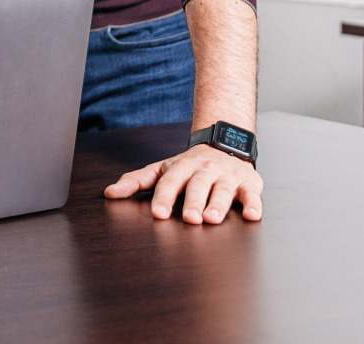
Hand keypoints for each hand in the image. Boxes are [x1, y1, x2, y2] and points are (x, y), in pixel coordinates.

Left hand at [104, 143, 262, 223]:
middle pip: (198, 186)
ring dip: (218, 204)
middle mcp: (205, 170)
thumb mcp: (161, 169)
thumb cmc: (189, 166)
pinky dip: (254, 204)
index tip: (158, 213)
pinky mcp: (249, 184)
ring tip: (212, 219)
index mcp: (181, 167)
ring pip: (223, 190)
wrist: (224, 145)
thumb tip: (109, 193)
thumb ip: (136, 181)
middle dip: (193, 201)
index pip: (170, 182)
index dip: (164, 198)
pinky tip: (252, 215)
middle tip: (189, 218)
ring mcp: (228, 176)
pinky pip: (252, 194)